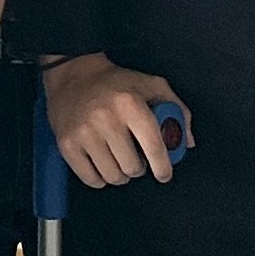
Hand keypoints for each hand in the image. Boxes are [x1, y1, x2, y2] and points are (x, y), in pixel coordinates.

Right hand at [43, 55, 191, 187]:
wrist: (74, 75)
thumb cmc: (117, 83)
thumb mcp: (152, 85)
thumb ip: (176, 110)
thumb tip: (187, 141)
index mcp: (131, 104)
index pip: (153, 147)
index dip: (163, 167)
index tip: (164, 174)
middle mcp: (106, 119)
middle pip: (133, 167)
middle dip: (139, 168)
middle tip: (136, 159)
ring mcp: (84, 134)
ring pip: (112, 176)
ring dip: (120, 175)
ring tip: (119, 160)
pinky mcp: (66, 144)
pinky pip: (90, 179)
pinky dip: (100, 179)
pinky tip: (103, 164)